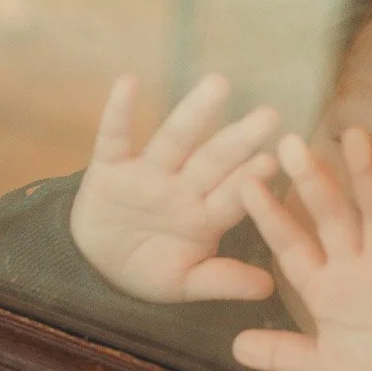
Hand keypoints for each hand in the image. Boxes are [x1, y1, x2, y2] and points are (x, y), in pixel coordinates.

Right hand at [70, 73, 278, 302]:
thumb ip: (222, 281)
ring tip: (218, 85)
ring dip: (194, 114)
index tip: (273, 161)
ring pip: (174, 140)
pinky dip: (118, 112)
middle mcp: (181, 189)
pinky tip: (129, 82)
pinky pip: (114, 137)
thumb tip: (269, 288)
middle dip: (239, 139)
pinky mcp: (109, 167)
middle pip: (213, 160)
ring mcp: (147, 174)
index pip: (231, 196)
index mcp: (204, 217)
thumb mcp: (185, 283)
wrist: (98, 267)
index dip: (249, 180)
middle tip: (269, 116)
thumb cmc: (149, 270)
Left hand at [234, 128, 371, 370]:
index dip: (269, 218)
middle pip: (331, 219)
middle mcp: (357, 269)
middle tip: (289, 143)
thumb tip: (235, 347)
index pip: (292, 246)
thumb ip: (282, 356)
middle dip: (312, 183)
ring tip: (357, 139)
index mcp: (326, 288)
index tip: (244, 183)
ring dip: (369, 180)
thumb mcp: (321, 369)